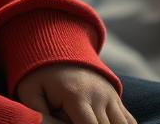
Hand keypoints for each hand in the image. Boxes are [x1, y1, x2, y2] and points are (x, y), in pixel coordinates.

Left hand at [16, 63, 136, 123]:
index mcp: (76, 96)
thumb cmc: (40, 73)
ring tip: (97, 123)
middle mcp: (98, 95)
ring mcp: (110, 95)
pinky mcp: (115, 96)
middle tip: (78, 122)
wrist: (57, 44)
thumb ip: (37, 114)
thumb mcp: (29, 90)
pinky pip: (129, 121)